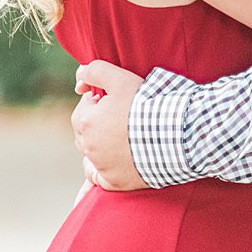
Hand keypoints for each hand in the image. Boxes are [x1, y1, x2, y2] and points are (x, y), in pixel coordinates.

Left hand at [71, 61, 148, 190]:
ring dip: (97, 144)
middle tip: (118, 116)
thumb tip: (79, 76)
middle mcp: (88, 146)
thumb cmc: (145, 105)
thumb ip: (95, 70)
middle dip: (96, 121)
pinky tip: (107, 162)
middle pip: (84, 130)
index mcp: (86, 121)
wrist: (172, 135)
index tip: (117, 100)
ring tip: (118, 135)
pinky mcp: (114, 182)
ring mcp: (101, 166)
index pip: (84, 107)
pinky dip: (99, 171)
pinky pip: (97, 178)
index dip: (99, 101)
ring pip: (89, 153)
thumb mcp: (120, 78)